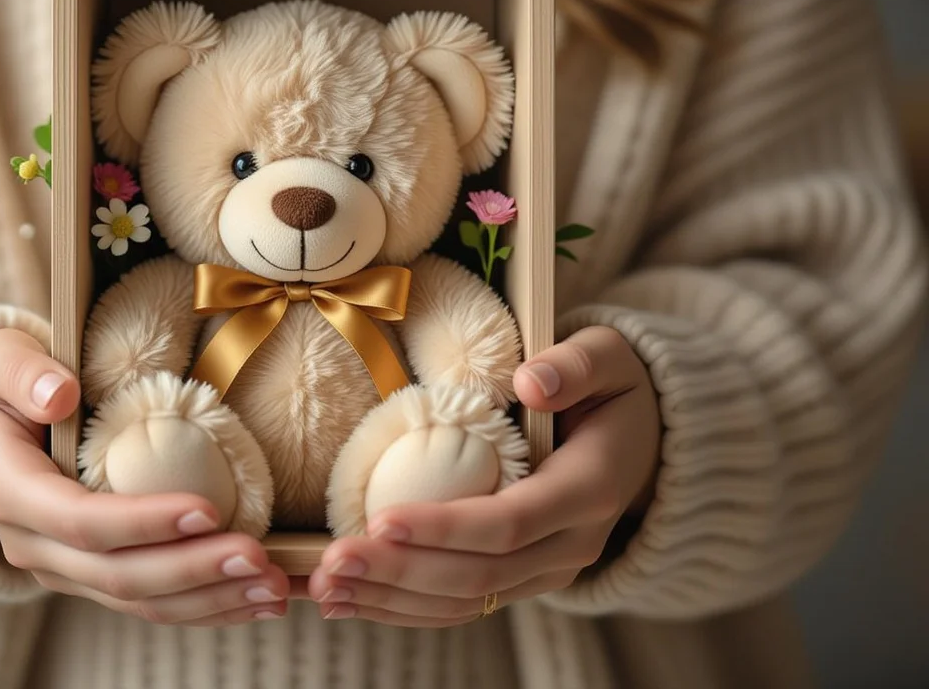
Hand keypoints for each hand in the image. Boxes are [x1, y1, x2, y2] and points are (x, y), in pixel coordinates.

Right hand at [0, 328, 288, 625]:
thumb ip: (21, 373)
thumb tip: (57, 394)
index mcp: (12, 494)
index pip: (82, 521)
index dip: (144, 522)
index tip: (208, 510)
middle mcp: (35, 547)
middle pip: (119, 575)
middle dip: (194, 572)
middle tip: (260, 560)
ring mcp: (65, 571)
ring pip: (141, 602)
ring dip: (212, 601)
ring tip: (273, 590)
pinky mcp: (93, 578)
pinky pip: (152, 604)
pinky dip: (207, 607)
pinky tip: (257, 600)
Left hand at [308, 325, 659, 625]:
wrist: (641, 440)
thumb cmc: (611, 387)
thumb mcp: (608, 358)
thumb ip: (575, 365)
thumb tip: (530, 382)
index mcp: (590, 490)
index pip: (510, 523)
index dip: (445, 527)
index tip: (381, 520)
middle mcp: (572, 545)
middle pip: (478, 575)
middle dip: (399, 572)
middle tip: (331, 564)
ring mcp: (547, 571)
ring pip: (464, 602)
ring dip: (389, 600)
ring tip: (324, 588)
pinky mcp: (521, 580)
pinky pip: (460, 605)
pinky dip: (402, 607)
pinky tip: (350, 600)